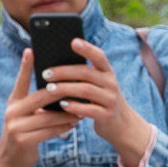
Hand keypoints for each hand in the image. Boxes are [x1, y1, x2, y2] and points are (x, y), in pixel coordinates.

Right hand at [0, 50, 82, 166]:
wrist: (10, 159)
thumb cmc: (23, 132)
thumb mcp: (23, 114)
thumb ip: (33, 101)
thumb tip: (57, 86)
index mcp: (13, 102)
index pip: (20, 81)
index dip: (25, 66)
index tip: (32, 50)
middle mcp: (12, 112)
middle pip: (39, 97)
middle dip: (60, 91)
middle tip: (77, 84)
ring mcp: (16, 127)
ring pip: (47, 116)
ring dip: (67, 113)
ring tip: (81, 108)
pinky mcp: (24, 141)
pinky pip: (49, 131)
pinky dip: (63, 127)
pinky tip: (74, 123)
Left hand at [39, 40, 156, 166]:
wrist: (121, 124)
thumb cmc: (101, 100)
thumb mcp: (99, 84)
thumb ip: (84, 74)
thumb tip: (55, 65)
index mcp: (107, 72)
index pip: (99, 56)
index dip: (87, 48)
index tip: (73, 42)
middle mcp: (111, 83)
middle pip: (86, 73)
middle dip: (64, 72)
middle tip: (46, 74)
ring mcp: (110, 99)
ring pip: (86, 90)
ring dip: (65, 88)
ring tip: (49, 89)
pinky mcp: (107, 115)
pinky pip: (89, 109)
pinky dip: (74, 106)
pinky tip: (62, 105)